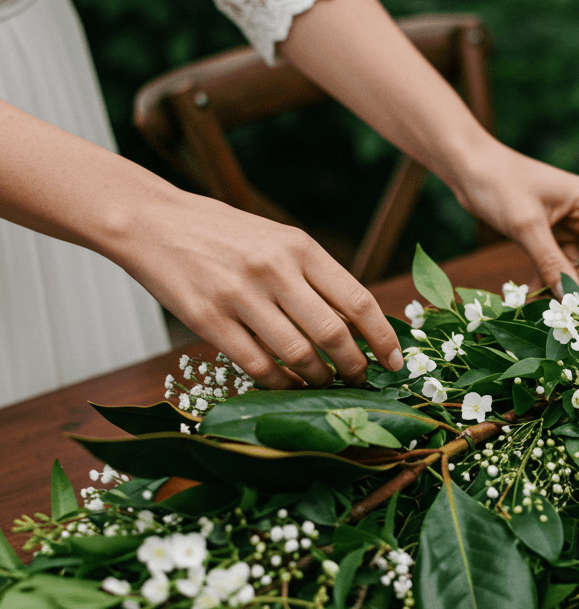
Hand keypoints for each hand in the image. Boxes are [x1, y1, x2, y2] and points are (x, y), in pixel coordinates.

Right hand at [122, 191, 403, 389]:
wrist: (153, 222)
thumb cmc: (224, 235)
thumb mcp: (277, 241)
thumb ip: (315, 278)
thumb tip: (359, 326)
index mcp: (299, 247)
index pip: (357, 300)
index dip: (383, 338)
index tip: (395, 362)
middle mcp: (274, 269)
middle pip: (333, 334)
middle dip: (354, 367)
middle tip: (359, 380)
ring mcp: (240, 296)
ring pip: (298, 355)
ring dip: (318, 379)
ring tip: (324, 384)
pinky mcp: (209, 320)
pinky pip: (258, 366)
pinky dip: (280, 384)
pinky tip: (288, 385)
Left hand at [452, 143, 578, 295]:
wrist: (466, 167)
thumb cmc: (499, 184)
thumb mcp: (526, 226)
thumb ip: (550, 262)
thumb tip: (570, 299)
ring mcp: (564, 225)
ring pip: (574, 264)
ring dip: (564, 286)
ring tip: (554, 313)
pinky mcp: (544, 234)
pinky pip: (553, 263)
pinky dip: (546, 280)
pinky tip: (533, 298)